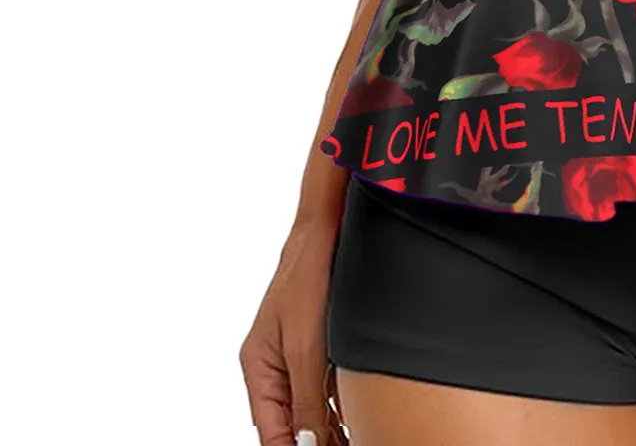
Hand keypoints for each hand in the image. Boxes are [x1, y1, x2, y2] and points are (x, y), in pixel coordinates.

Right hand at [240, 214, 343, 445]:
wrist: (328, 230)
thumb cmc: (307, 276)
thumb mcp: (306, 344)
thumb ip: (305, 396)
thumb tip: (308, 444)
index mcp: (258, 370)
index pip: (270, 432)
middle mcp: (275, 368)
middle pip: (290, 423)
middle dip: (314, 442)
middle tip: (344, 445)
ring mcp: (298, 356)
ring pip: (311, 406)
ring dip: (329, 426)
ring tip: (352, 437)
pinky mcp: (321, 344)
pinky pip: (326, 385)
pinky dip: (339, 403)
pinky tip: (357, 417)